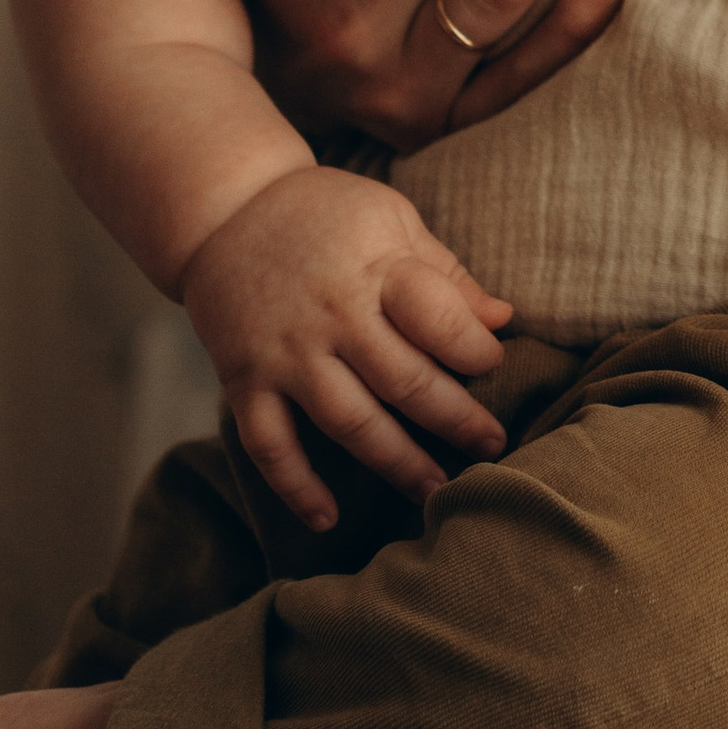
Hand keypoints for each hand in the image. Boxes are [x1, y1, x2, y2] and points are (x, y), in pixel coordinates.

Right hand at [179, 164, 513, 525]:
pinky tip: (328, 519)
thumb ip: (444, 272)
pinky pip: (269, 445)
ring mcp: (285, 353)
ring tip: (438, 491)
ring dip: (397, 463)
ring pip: (349, 422)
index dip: (475, 349)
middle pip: (403, 380)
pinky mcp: (244, 380)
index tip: (494, 366)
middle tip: (492, 447)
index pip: (437, 318)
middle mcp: (331, 315)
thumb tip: (503, 319)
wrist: (224, 208)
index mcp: (375, 268)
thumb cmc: (324, 213)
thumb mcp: (390, 219)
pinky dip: (295, 487)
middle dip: (455, 420)